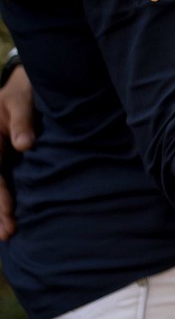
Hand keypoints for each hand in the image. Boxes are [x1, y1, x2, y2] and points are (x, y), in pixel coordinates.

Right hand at [0, 65, 35, 240]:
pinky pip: (3, 180)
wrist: (27, 85)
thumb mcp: (21, 100)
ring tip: (8, 234)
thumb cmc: (24, 91)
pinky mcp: (6, 158)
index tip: (8, 214)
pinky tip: (9, 218)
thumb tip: (24, 145)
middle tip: (7, 233)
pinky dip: (4, 200)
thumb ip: (22, 121)